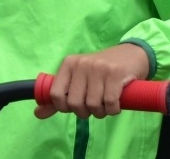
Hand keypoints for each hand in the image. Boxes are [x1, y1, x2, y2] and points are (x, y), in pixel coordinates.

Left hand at [35, 43, 150, 118]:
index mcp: (68, 64)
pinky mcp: (116, 73)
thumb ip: (58, 97)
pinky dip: (113, 110)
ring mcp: (98, 68)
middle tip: (93, 108)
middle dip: (85, 112)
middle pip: (74, 103)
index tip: (76, 107)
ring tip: (105, 105)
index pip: (55, 94)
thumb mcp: (78, 79)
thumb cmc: (101, 71)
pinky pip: (110, 103)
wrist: (131, 55)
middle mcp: (81, 64)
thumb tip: (37, 114)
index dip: (64, 107)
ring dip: (101, 112)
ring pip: (93, 105)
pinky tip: (115, 105)